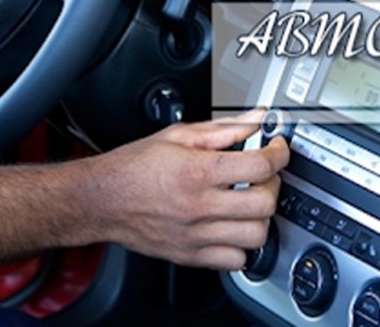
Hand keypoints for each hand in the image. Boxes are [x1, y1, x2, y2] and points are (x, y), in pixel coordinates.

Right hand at [89, 109, 288, 269]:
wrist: (101, 200)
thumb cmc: (135, 167)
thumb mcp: (180, 135)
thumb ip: (225, 128)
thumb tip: (257, 119)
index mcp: (198, 171)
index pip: (260, 165)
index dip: (279, 154)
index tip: (277, 149)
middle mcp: (199, 206)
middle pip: (264, 203)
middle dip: (274, 184)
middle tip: (265, 174)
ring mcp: (196, 235)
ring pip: (256, 235)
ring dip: (261, 216)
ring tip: (251, 201)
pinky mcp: (191, 256)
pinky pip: (235, 261)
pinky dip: (243, 246)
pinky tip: (234, 226)